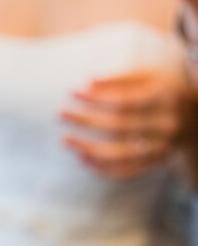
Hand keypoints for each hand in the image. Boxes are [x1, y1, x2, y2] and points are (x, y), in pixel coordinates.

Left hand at [61, 72, 191, 178]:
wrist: (197, 117)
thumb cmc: (165, 90)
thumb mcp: (150, 76)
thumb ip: (121, 78)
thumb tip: (87, 82)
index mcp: (165, 97)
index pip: (124, 100)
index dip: (97, 98)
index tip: (73, 92)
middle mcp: (166, 123)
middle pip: (118, 126)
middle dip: (86, 120)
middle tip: (60, 114)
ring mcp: (162, 146)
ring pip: (121, 152)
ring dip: (89, 148)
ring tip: (66, 141)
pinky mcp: (157, 162)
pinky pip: (127, 170)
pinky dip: (103, 167)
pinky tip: (82, 159)